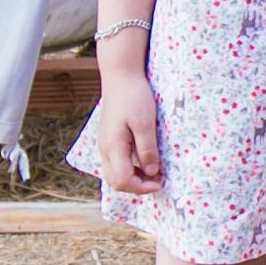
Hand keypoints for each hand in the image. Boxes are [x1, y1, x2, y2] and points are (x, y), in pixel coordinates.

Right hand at [92, 72, 164, 195]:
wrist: (120, 76)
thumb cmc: (134, 96)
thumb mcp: (145, 122)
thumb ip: (147, 149)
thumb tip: (152, 172)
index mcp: (113, 147)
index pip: (123, 181)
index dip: (142, 187)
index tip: (160, 182)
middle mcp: (104, 149)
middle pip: (115, 182)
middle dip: (137, 187)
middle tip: (158, 180)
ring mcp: (104, 144)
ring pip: (113, 174)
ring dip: (133, 178)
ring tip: (154, 171)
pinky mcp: (108, 139)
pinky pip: (115, 163)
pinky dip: (129, 169)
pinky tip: (144, 161)